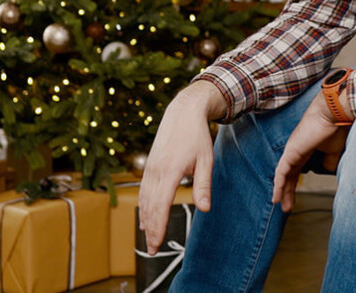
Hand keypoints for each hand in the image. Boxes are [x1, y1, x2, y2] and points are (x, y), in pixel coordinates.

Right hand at [138, 80, 224, 254]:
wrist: (183, 112)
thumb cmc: (197, 136)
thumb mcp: (206, 159)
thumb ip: (204, 185)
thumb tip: (205, 209)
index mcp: (170, 171)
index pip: (161, 206)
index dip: (158, 227)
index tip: (157, 245)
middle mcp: (156, 171)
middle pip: (149, 207)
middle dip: (150, 230)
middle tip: (152, 250)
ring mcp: (150, 168)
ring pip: (144, 200)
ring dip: (145, 220)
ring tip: (148, 238)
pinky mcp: (149, 165)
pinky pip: (143, 191)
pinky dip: (143, 206)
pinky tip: (144, 217)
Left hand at [272, 91, 349, 212]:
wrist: (334, 113)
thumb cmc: (336, 127)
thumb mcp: (334, 151)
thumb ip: (328, 162)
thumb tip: (327, 172)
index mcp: (306, 149)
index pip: (297, 170)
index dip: (296, 184)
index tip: (296, 197)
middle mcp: (296, 149)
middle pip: (289, 175)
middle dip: (288, 191)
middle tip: (288, 207)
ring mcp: (292, 150)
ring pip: (283, 175)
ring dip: (283, 192)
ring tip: (284, 207)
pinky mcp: (291, 152)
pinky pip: (281, 173)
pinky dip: (278, 186)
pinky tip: (277, 198)